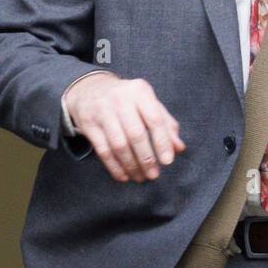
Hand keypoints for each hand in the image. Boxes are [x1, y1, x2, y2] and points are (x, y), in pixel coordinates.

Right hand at [64, 73, 184, 181]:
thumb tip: (179, 148)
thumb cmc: (127, 100)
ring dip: (131, 165)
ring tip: (140, 177)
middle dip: (146, 158)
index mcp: (139, 91)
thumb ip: (166, 124)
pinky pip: (103, 151)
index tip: (168, 161)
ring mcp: (102, 111)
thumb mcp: (148, 103)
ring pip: (119, 145)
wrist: (89, 89)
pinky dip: (114, 167)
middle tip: (153, 175)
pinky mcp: (88, 124)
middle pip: (135, 134)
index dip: (162, 142)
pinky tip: (124, 176)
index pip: (154, 119)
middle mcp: (120, 99)